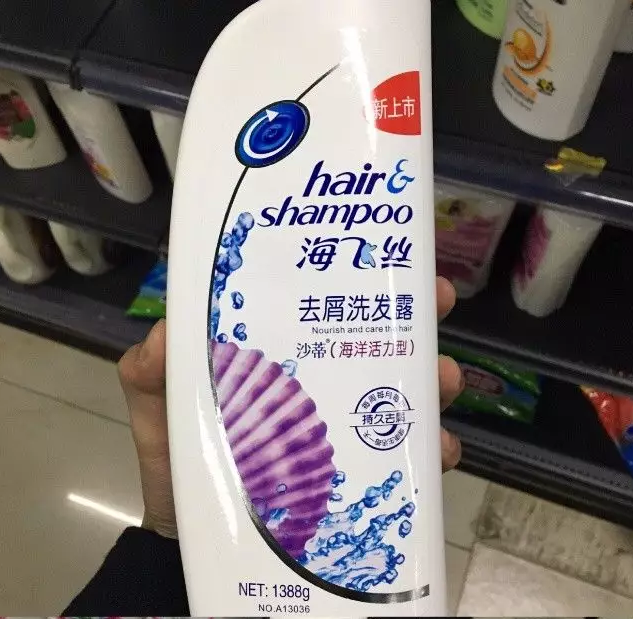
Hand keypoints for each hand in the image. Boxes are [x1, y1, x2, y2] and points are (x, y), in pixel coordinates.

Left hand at [119, 278, 462, 537]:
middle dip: (414, 316)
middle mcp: (321, 383)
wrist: (194, 533)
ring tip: (444, 378)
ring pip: (403, 392)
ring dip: (434, 379)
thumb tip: (171, 327)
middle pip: (376, 339)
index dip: (354, 275)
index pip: (321, 304)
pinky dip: (430, 451)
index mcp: (280, 355)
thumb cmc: (177, 456)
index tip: (385, 256)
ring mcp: (345, 428)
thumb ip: (151, 367)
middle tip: (437, 300)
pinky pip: (406, 460)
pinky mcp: (360, 475)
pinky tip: (438, 450)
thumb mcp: (157, 403)